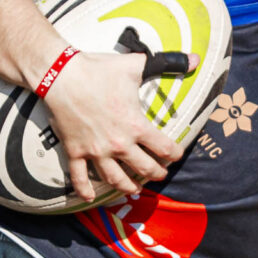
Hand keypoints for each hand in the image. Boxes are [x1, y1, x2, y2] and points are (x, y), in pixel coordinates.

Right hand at [41, 51, 180, 203]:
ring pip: (115, 179)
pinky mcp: (75, 151)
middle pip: (144, 169)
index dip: (174, 154)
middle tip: (160, 174)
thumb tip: (196, 59)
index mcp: (136, 125)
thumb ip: (168, 63)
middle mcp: (119, 144)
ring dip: (128, 187)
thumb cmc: (99, 70)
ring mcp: (96, 151)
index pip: (164, 148)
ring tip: (135, 190)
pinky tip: (90, 198)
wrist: (61, 75)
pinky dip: (84, 190)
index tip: (176, 155)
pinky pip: (79, 177)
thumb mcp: (137, 64)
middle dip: (156, 173)